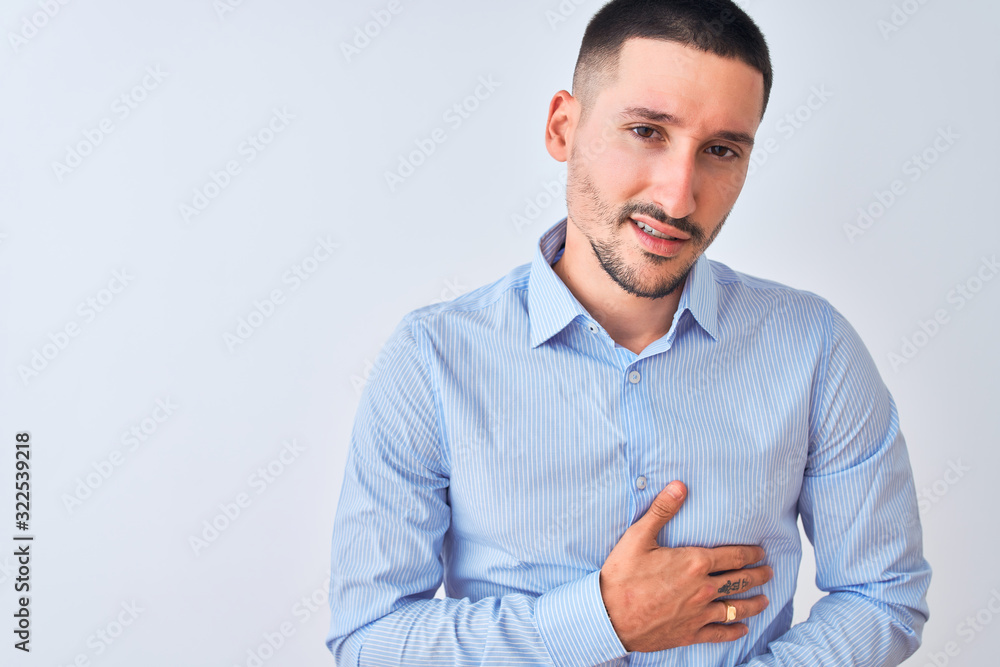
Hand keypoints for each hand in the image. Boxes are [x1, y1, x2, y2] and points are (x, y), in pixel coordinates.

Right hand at [598, 481, 771, 652]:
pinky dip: (735, 631)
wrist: (609, 616)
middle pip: (740, 581)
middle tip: (769, 572)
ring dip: (753, 603)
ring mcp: (698, 613)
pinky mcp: (690, 633)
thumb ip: (662, 510)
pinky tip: (742, 629)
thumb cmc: (622, 575)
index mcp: (694, 562)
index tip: (761, 552)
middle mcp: (703, 589)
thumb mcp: (638, 536)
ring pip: (736, 608)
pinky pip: (720, 633)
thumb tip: (680, 485)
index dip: (751, 553)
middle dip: (758, 576)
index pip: (733, 556)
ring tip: (765, 600)